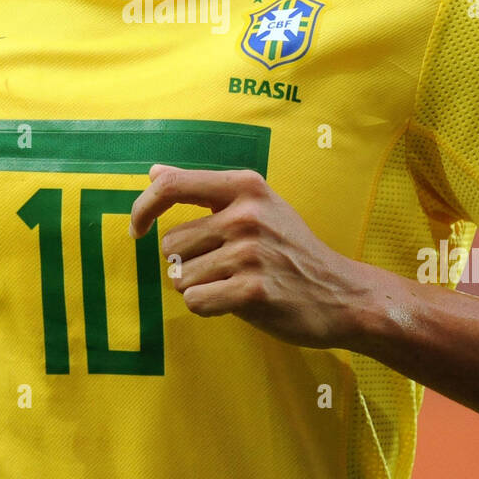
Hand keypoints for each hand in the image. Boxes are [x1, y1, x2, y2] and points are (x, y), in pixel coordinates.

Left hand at [129, 164, 365, 348]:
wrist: (340, 292)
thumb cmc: (291, 248)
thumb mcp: (256, 205)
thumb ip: (203, 189)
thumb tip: (154, 171)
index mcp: (245, 186)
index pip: (172, 185)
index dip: (143, 208)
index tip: (138, 229)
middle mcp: (246, 214)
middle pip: (170, 244)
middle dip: (184, 263)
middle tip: (223, 268)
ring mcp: (250, 252)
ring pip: (179, 277)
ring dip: (198, 287)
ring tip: (233, 283)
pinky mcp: (253, 290)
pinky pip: (196, 301)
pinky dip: (208, 307)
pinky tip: (235, 302)